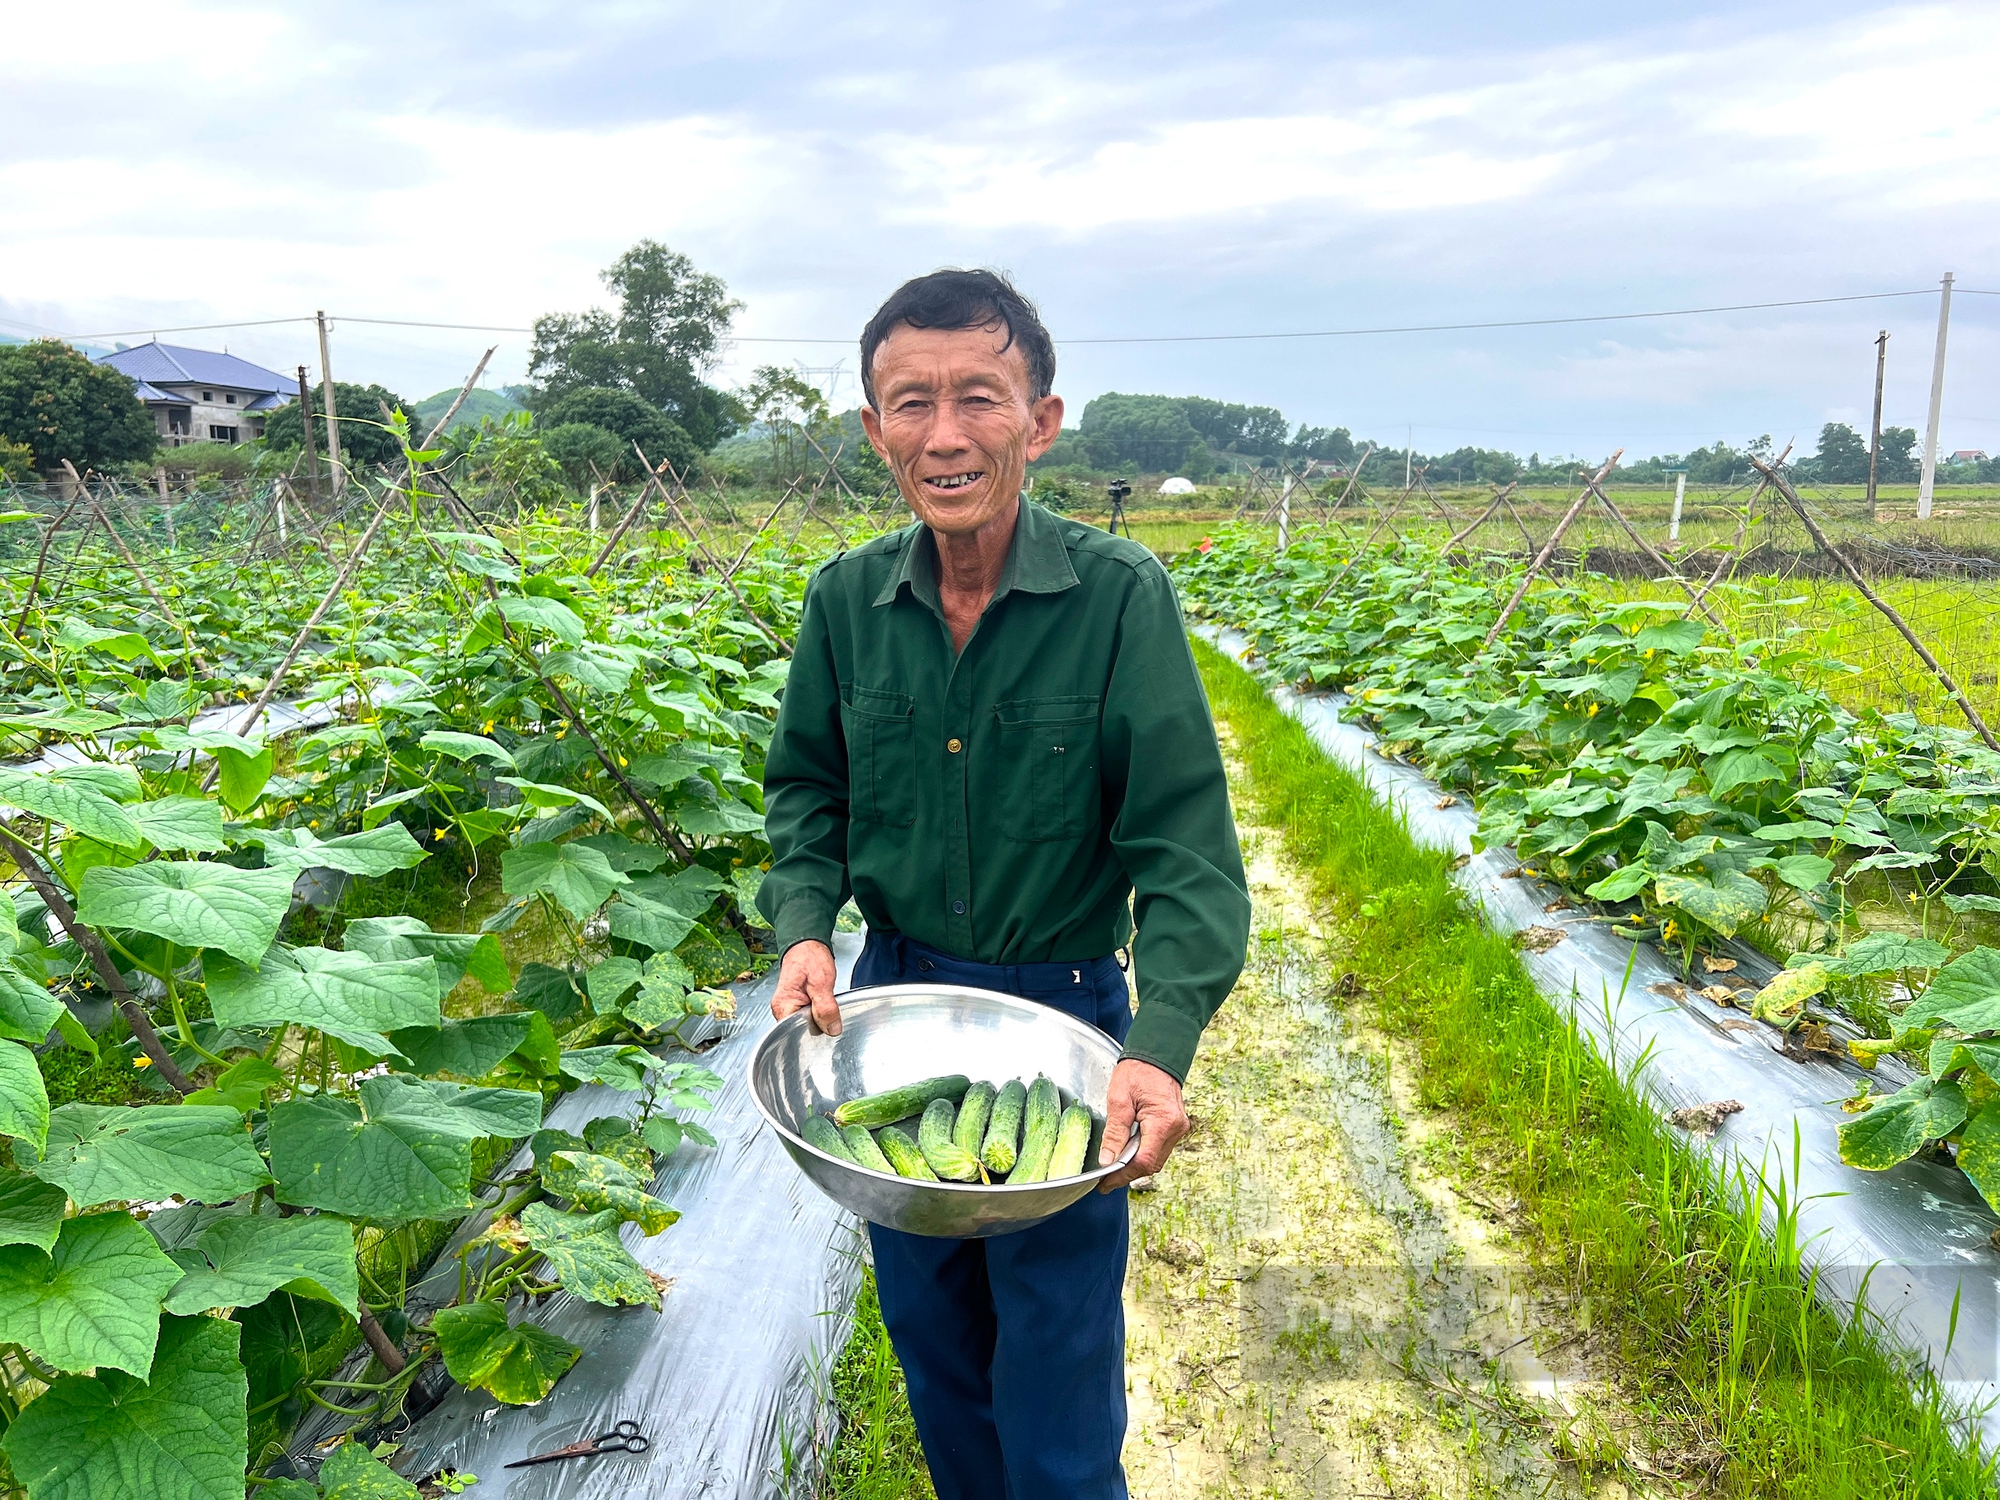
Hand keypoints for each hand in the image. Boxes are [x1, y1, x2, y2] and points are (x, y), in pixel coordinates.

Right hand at [770, 940, 839, 1034]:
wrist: (807, 945)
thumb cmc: (810, 958)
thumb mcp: (822, 982)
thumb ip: (826, 1007)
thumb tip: (831, 1029)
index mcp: (783, 1005)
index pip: (795, 1032)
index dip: (814, 1032)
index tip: (826, 1024)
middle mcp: (782, 1009)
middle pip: (800, 1032)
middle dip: (818, 1028)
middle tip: (828, 1013)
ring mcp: (788, 1008)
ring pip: (806, 1026)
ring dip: (819, 1021)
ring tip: (825, 1007)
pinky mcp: (796, 1006)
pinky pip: (808, 1018)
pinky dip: (818, 1016)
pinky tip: (823, 1008)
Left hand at [1097, 1058, 1187, 1192]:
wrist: (1156, 1056)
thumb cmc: (1138, 1071)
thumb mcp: (1119, 1100)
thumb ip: (1114, 1133)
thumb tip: (1107, 1161)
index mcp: (1163, 1122)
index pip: (1144, 1161)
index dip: (1123, 1175)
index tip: (1105, 1183)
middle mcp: (1176, 1129)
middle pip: (1151, 1164)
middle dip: (1127, 1174)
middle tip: (1106, 1180)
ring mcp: (1178, 1128)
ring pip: (1155, 1159)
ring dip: (1135, 1166)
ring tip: (1113, 1169)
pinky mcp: (1175, 1127)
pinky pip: (1158, 1149)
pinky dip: (1142, 1154)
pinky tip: (1127, 1154)